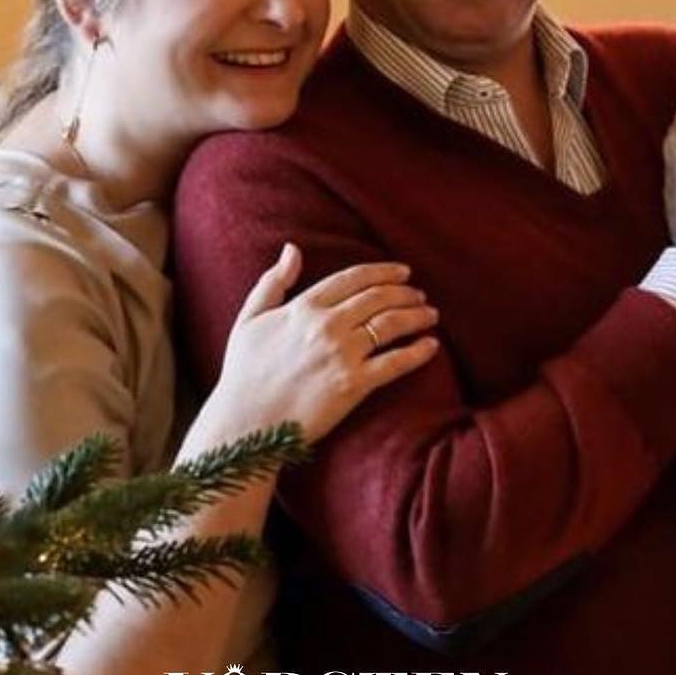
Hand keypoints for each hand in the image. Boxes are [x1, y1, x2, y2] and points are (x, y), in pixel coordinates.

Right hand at [213, 244, 439, 443]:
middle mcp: (326, 325)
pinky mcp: (354, 384)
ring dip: (416, 315)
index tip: (402, 272)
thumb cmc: (244, 374)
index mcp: (303, 307)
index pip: (353, 278)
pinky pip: (395, 363)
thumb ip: (273, 281)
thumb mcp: (249, 319)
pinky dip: (418, 352)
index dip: (382, 271)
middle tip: (420, 294)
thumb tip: (292, 248)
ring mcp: (342, 354)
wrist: (246, 426)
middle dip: (405, 292)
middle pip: (377, 297)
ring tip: (431, 314)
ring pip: (390, 324)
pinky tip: (431, 346)